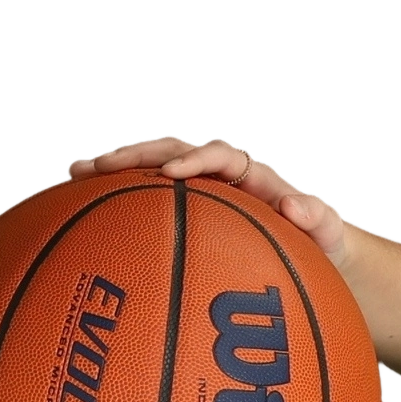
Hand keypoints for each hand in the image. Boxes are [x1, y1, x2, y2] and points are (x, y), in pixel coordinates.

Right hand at [66, 133, 379, 285]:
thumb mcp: (328, 231)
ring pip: (150, 171)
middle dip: (135, 155)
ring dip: (114, 169)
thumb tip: (297, 206)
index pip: (219, 154)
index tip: (174, 172)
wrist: (317, 249)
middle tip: (98, 164)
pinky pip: (145, 199)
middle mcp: (218, 173)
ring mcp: (197, 190)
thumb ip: (315, 218)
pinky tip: (78, 207)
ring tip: (72, 173)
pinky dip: (115, 198)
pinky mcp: (183, 210)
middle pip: (170, 153)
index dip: (195, 158)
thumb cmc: (323, 242)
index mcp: (250, 174)